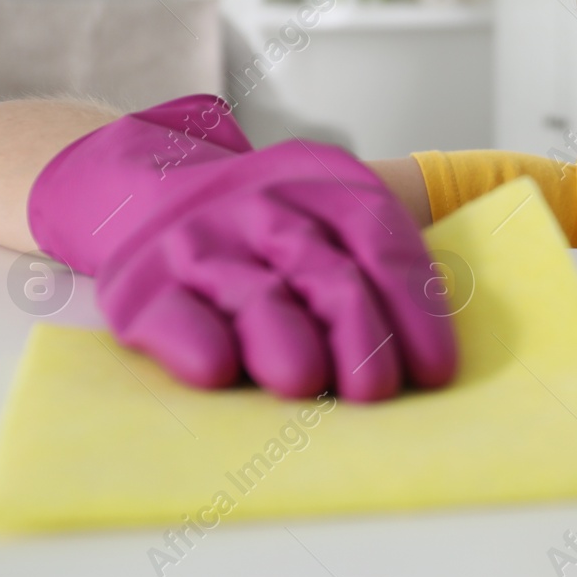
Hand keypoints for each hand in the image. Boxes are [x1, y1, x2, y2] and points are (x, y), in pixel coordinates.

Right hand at [26, 94, 455, 400]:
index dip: (413, 305)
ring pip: (253, 294)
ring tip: (304, 381)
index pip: (379, 238)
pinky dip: (194, 341)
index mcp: (323, 185)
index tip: (436, 370)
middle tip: (377, 391)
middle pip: (325, 270)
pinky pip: (172, 315)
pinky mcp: (141, 287)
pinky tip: (215, 369)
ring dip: (282, 338)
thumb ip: (375, 266)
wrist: (142, 191)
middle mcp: (262, 208)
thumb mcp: (321, 214)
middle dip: (358, 332)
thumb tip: (428, 363)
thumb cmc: (262, 234)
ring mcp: (201, 244)